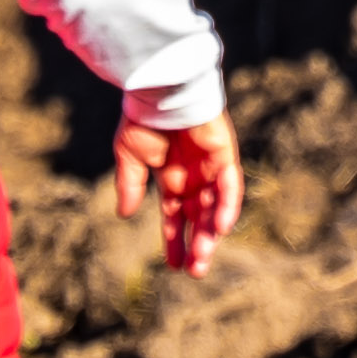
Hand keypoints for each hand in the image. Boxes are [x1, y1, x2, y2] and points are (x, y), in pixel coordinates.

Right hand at [113, 110, 242, 276]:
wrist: (159, 86)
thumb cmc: (144, 115)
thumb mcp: (130, 155)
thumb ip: (131, 184)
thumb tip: (125, 214)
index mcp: (172, 178)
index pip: (176, 216)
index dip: (175, 240)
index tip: (174, 266)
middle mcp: (193, 176)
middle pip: (199, 218)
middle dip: (197, 245)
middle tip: (194, 271)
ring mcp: (210, 166)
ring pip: (215, 207)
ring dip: (211, 233)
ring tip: (203, 258)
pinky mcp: (224, 154)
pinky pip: (230, 186)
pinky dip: (227, 206)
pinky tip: (220, 228)